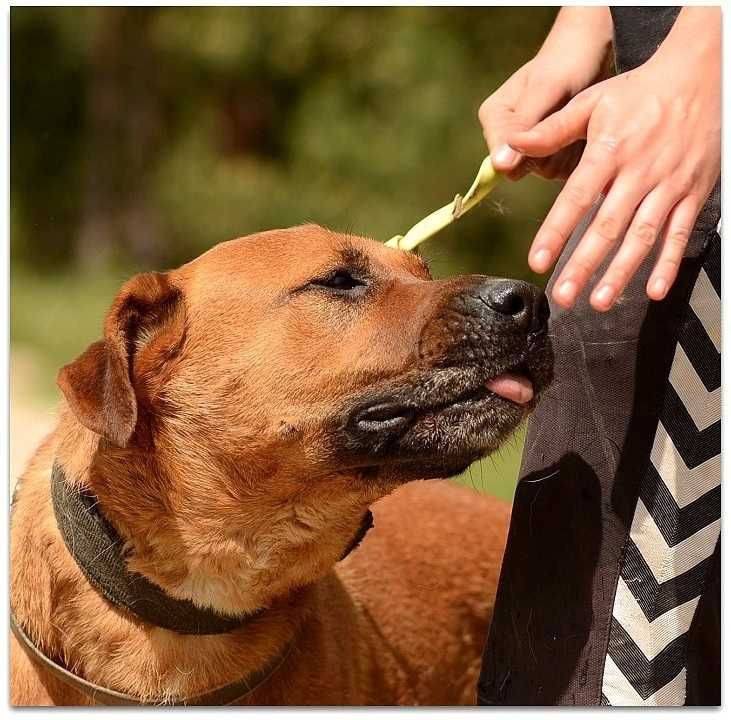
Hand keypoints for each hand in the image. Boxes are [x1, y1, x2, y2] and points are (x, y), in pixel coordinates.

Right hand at [479, 7, 612, 180]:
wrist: (592, 53)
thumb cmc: (567, 63)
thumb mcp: (545, 90)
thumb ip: (522, 125)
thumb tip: (499, 165)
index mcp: (494, 118)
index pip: (500, 160)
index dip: (528, 153)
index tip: (551, 132)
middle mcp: (506, 136)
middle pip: (524, 168)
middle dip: (551, 150)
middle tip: (568, 119)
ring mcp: (528, 147)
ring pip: (546, 170)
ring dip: (567, 151)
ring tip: (578, 123)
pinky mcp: (549, 153)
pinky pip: (562, 171)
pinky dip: (578, 154)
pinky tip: (584, 133)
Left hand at [508, 7, 720, 310]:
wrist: (703, 74)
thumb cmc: (639, 91)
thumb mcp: (591, 103)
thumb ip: (550, 130)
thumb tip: (509, 146)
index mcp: (609, 151)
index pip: (576, 198)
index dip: (556, 232)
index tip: (537, 262)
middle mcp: (639, 173)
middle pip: (607, 226)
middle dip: (584, 265)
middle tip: (563, 296)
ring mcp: (669, 185)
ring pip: (643, 236)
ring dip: (621, 272)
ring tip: (599, 302)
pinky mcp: (693, 193)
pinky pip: (680, 233)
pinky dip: (669, 263)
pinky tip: (653, 290)